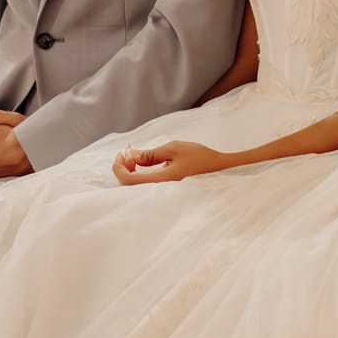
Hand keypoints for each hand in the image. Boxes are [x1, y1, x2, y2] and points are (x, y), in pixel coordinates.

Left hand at [112, 140, 231, 185]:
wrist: (218, 168)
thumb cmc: (199, 157)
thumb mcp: (174, 149)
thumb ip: (151, 154)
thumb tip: (132, 155)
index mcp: (160, 180)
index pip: (128, 180)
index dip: (119, 167)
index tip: (122, 152)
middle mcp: (160, 189)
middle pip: (129, 183)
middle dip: (124, 166)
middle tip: (129, 150)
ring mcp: (163, 189)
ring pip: (137, 183)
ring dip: (132, 167)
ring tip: (136, 152)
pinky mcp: (166, 186)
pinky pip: (146, 181)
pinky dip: (140, 170)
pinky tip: (144, 159)